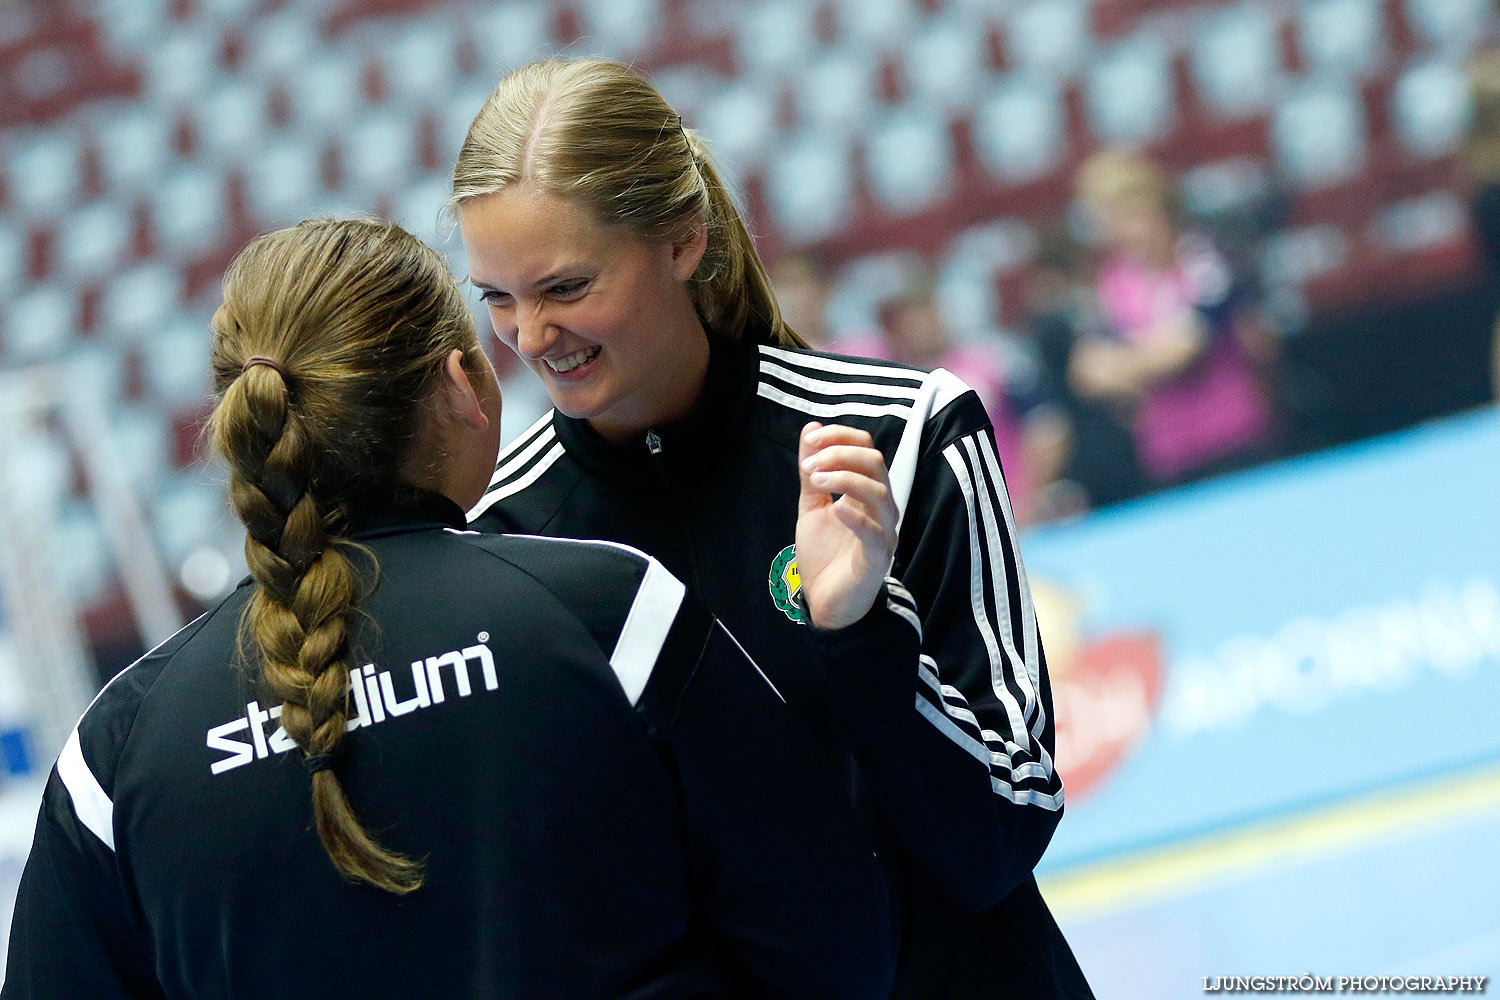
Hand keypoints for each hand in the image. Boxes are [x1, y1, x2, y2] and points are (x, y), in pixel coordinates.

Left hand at [795, 422, 898, 629]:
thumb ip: (812, 473)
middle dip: (840, 454)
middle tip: (811, 464)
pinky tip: (836, 508)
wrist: (825, 603)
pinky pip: (875, 533)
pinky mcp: (876, 559)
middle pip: (875, 463)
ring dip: (845, 478)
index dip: (840, 437)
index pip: (866, 449)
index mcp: (866, 493)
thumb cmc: (826, 555)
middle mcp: (880, 509)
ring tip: (814, 479)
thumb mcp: (811, 506)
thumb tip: (811, 429)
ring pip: (879, 492)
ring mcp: (882, 533)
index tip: (811, 439)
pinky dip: (857, 516)